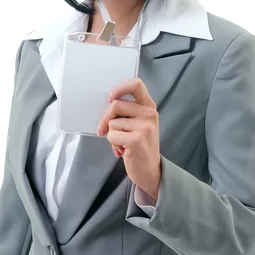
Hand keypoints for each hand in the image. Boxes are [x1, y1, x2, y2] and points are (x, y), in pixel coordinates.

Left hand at [97, 78, 161, 199]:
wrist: (150, 171)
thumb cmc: (139, 146)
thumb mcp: (139, 124)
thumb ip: (127, 112)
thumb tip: (107, 104)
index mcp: (149, 107)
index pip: (136, 84)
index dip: (120, 88)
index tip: (110, 98)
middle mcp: (149, 114)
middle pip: (116, 104)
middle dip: (105, 118)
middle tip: (104, 130)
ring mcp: (144, 127)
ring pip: (112, 123)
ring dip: (112, 135)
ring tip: (123, 144)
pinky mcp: (136, 139)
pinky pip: (111, 135)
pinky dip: (113, 144)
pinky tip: (123, 151)